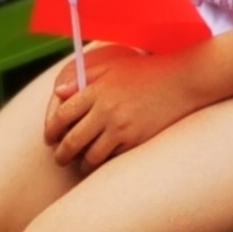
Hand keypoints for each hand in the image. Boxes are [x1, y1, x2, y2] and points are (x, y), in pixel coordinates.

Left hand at [37, 43, 208, 169]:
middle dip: (61, 154)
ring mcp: (121, 128)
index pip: (62, 115)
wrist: (182, 81)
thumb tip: (59, 93)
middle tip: (59, 158)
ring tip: (80, 163)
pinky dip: (102, 163)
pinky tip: (101, 161)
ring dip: (81, 163)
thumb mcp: (114, 67)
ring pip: (90, 156)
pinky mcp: (135, 141)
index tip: (50, 137)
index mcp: (97, 90)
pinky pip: (111, 159)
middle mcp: (106, 110)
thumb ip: (84, 79)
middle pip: (72, 141)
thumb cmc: (147, 71)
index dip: (51, 130)